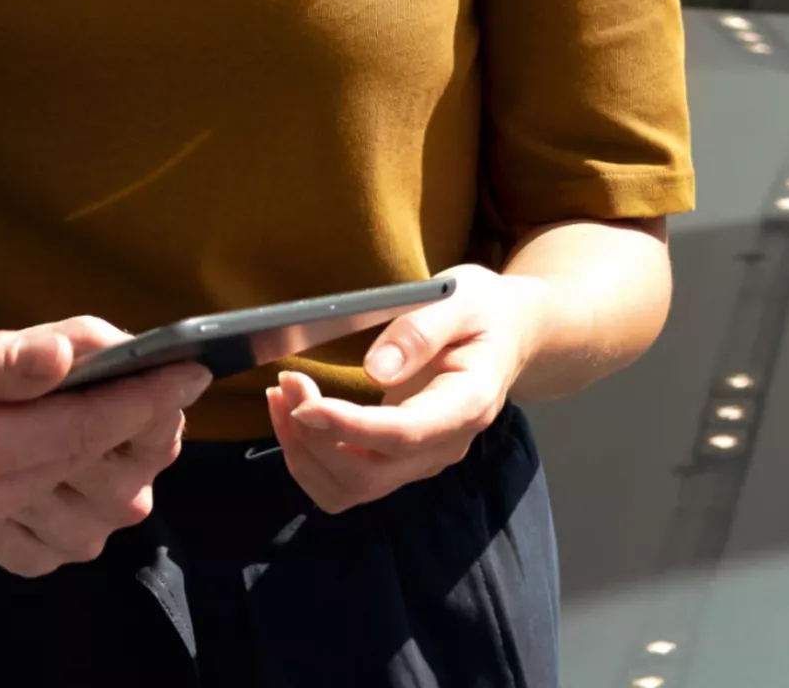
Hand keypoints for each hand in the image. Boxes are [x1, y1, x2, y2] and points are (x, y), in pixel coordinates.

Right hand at [0, 313, 209, 570]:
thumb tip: (70, 353)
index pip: (84, 426)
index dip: (147, 397)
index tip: (190, 369)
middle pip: (88, 478)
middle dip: (139, 434)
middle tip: (157, 388)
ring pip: (67, 525)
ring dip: (104, 478)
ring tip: (115, 426)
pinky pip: (21, 540)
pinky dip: (55, 510)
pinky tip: (49, 470)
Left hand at [261, 266, 542, 514]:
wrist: (507, 336)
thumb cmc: (483, 312)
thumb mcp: (460, 299)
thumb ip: (420, 330)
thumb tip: (377, 370)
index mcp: (466, 405)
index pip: (404, 435)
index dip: (349, 427)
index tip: (304, 404)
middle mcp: (444, 445)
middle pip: (369, 473)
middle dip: (314, 436)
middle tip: (286, 383)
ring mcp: (422, 459)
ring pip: (351, 488)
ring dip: (304, 454)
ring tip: (281, 398)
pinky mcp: (399, 460)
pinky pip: (346, 483)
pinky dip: (310, 461)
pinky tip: (294, 419)